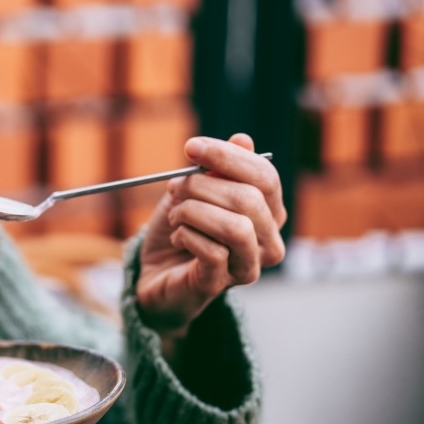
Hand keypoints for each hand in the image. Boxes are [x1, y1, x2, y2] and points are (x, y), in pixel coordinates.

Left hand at [137, 134, 286, 339]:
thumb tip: (243, 139)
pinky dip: (186, 235)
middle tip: (175, 187)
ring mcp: (247, 266)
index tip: (191, 147)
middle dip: (202, 185)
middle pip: (249, 200)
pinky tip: (177, 236)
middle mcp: (268, 241)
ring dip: (193, 211)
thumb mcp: (195, 191)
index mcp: (268, 212)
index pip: (265, 177)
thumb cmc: (181, 228)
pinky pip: (212, 252)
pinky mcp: (220, 284)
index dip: (228, 156)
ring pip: (235, 227)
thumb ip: (219, 169)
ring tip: (175, 214)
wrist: (155, 272)